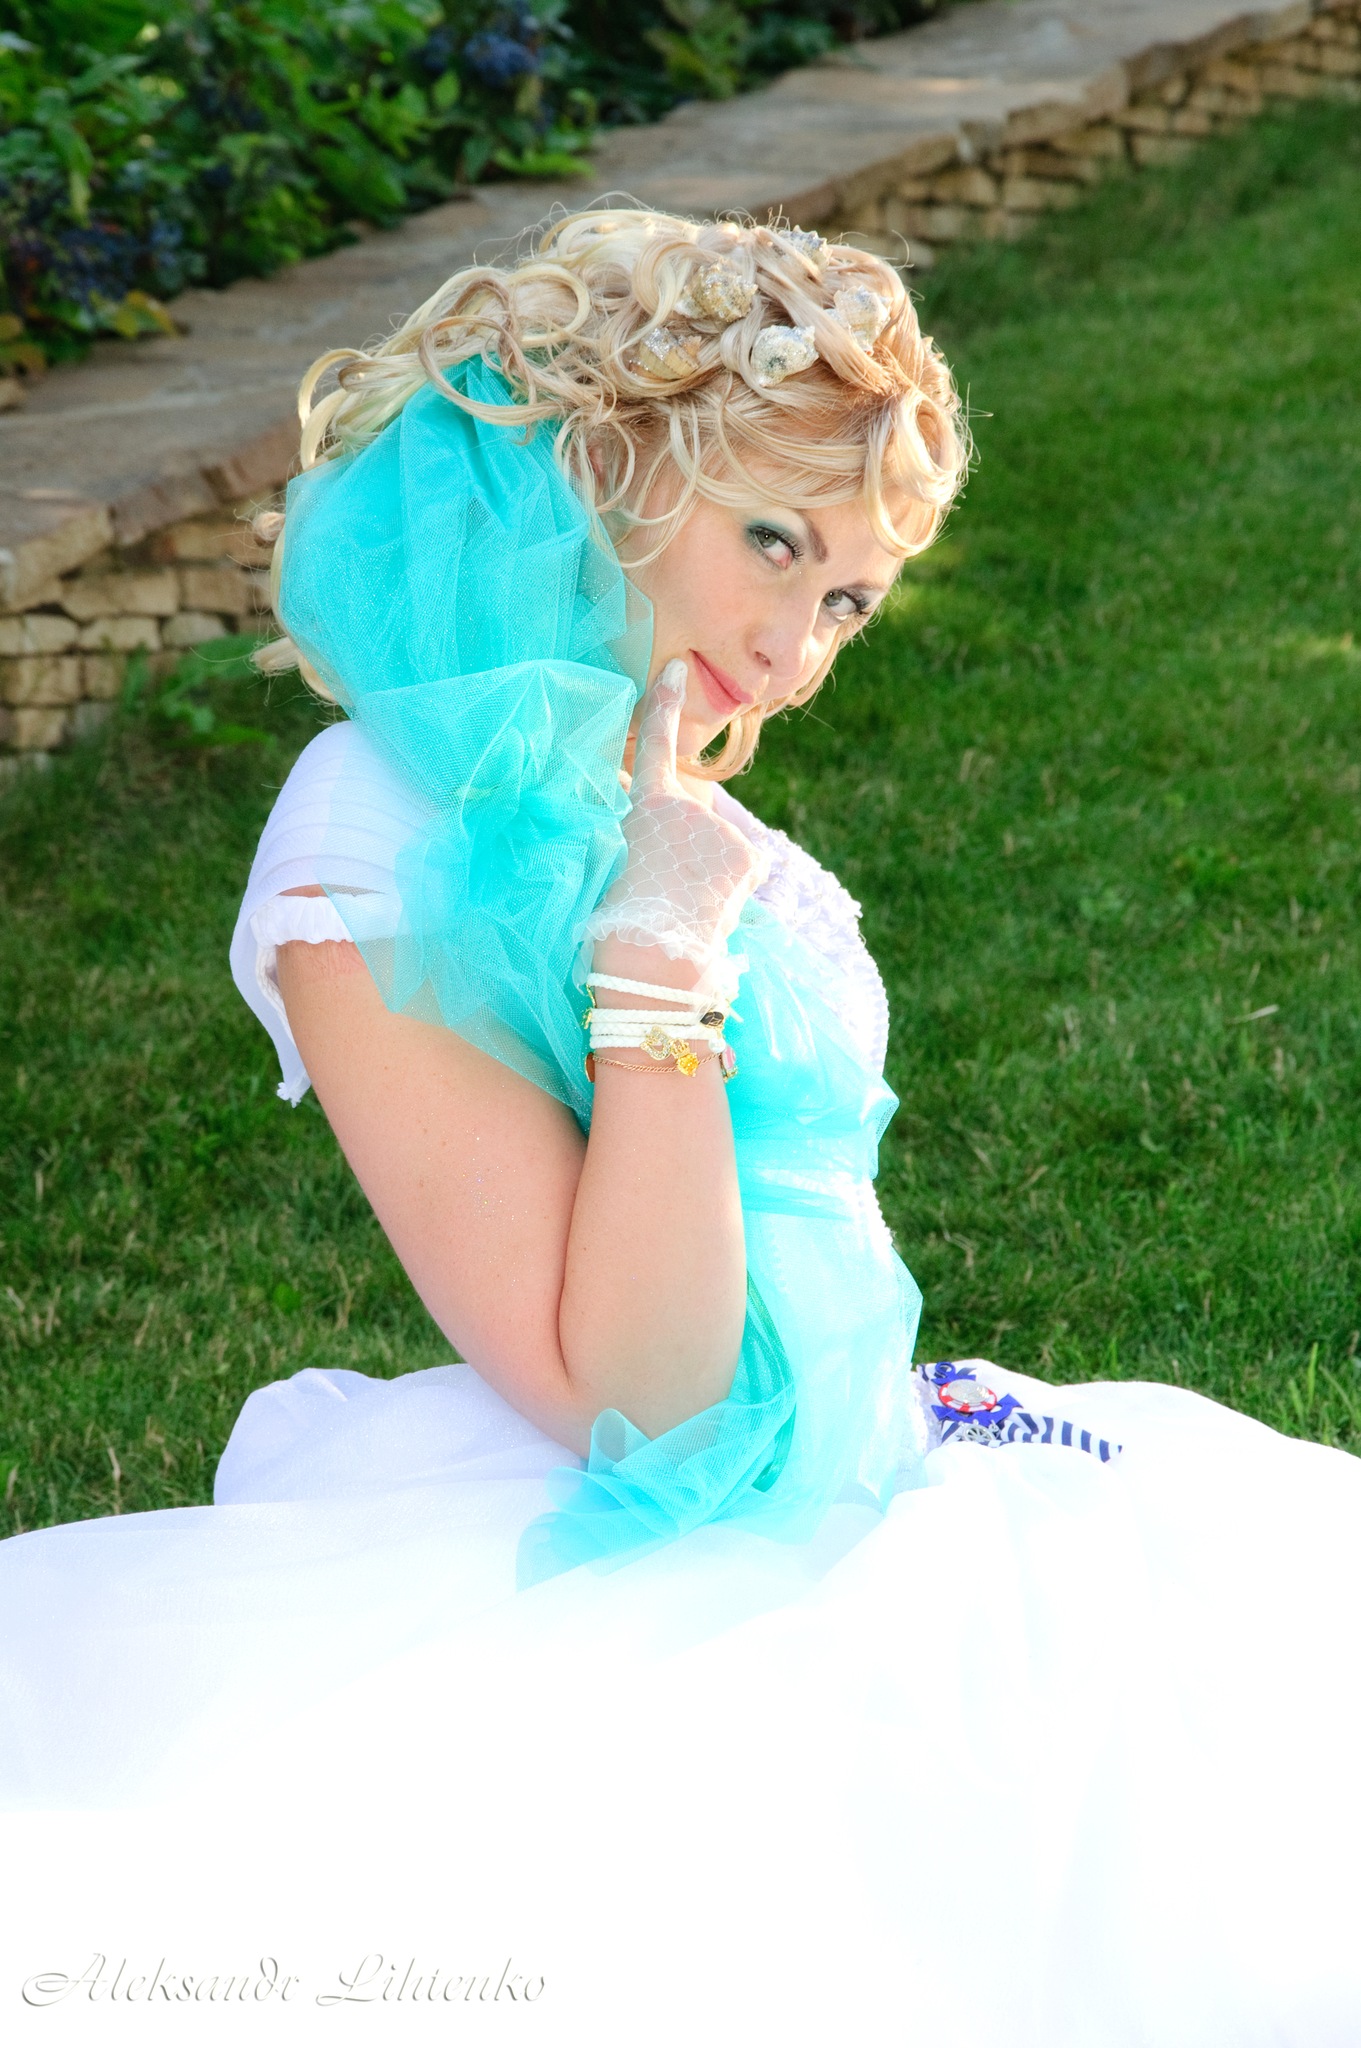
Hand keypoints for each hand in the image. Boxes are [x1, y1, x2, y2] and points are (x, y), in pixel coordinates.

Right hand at [586, 660, 767, 982]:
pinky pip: (747, 870)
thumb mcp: (621, 861)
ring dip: (714, 875)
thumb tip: (671, 833)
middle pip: (698, 817)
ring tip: (689, 904)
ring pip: (724, 849)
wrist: (655, 953)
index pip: (652, 746)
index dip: (662, 706)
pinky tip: (716, 907)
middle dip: (693, 846)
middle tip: (670, 887)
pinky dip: (736, 889)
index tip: (676, 668)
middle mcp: (687, 805)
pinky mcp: (747, 854)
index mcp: (645, 806)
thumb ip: (648, 832)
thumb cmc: (626, 918)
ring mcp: (720, 827)